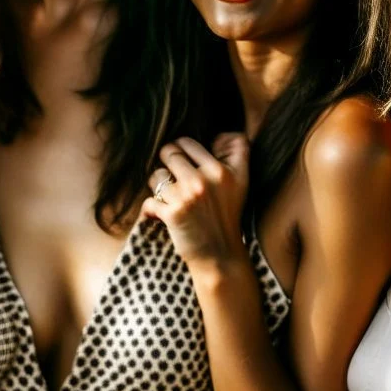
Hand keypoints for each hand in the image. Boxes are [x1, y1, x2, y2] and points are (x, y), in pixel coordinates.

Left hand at [143, 133, 249, 266]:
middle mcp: (204, 179)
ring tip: (170, 201)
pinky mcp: (172, 213)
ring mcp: (187, 196)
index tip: (181, 164)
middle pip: (168, 153)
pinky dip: (151, 210)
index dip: (179, 152)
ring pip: (155, 175)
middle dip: (166, 166)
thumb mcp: (242, 182)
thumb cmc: (227, 217)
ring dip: (157, 188)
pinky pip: (149, 201)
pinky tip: (162, 217)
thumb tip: (223, 134)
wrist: (220, 256)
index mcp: (222, 170)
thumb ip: (237, 153)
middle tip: (173, 181)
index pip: (186, 143)